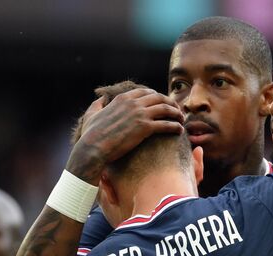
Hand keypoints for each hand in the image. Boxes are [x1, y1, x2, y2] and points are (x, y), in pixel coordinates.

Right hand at [67, 88, 184, 183]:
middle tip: (177, 110)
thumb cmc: (91, 135)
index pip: (146, 91)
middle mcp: (133, 103)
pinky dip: (175, 126)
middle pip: (160, 98)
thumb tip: (100, 99)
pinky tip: (180, 131)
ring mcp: (140, 114)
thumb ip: (97, 104)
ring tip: (181, 120)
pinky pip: (166, 124)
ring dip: (176, 113)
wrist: (93, 148)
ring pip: (166, 109)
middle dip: (171, 103)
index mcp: (123, 99)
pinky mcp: (145, 128)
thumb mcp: (91, 114)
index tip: (164, 102)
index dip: (157, 96)